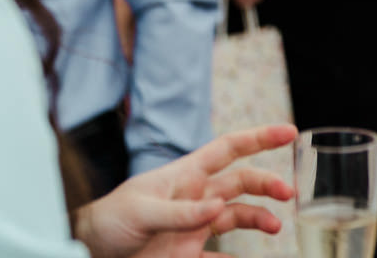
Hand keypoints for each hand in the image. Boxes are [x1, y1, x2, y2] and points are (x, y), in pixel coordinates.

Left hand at [74, 124, 296, 257]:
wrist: (87, 252)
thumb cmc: (108, 222)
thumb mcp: (141, 213)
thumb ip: (181, 211)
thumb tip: (219, 207)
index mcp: (186, 176)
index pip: (229, 149)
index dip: (259, 137)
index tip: (289, 132)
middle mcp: (197, 197)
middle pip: (241, 182)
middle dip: (267, 184)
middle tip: (289, 193)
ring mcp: (194, 225)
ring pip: (237, 215)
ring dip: (259, 218)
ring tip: (275, 229)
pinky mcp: (187, 253)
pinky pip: (220, 257)